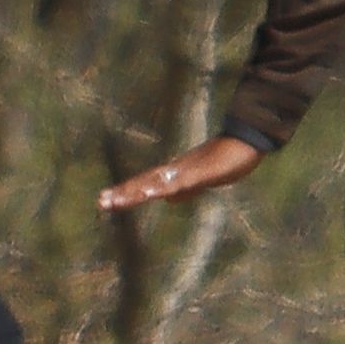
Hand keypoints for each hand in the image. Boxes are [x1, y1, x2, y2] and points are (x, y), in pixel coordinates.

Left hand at [99, 134, 263, 216]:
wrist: (245, 142)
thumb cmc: (225, 159)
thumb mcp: (203, 180)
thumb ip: (185, 189)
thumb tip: (166, 199)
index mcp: (174, 174)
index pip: (145, 184)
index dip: (126, 192)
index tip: (105, 200)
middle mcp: (175, 171)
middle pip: (144, 183)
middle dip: (122, 193)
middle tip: (99, 201)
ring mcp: (185, 172)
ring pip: (155, 183)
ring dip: (134, 192)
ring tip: (115, 200)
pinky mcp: (199, 173)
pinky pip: (178, 183)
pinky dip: (162, 188)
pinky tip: (150, 193)